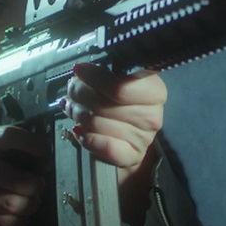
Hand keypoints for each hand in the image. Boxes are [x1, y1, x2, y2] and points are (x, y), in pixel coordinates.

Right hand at [0, 125, 48, 225]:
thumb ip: (16, 150)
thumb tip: (45, 163)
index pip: (8, 136)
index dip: (31, 144)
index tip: (45, 152)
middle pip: (17, 179)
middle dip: (36, 186)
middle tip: (39, 187)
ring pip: (12, 203)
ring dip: (30, 205)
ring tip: (33, 202)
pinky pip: (3, 221)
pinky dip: (18, 221)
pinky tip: (21, 216)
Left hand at [61, 63, 166, 223]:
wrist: (132, 137)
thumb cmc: (123, 105)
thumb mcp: (122, 82)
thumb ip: (106, 73)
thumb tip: (81, 72)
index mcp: (154, 92)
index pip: (120, 86)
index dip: (94, 77)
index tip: (79, 70)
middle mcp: (152, 115)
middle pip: (103, 104)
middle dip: (79, 94)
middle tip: (71, 90)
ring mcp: (142, 138)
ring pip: (97, 123)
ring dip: (77, 114)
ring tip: (73, 108)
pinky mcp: (131, 156)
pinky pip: (103, 146)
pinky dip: (86, 138)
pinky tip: (79, 130)